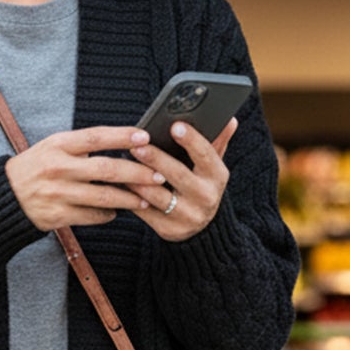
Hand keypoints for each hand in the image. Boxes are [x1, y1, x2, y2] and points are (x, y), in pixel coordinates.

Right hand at [4, 123, 200, 232]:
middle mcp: (58, 168)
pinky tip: (117, 211)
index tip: (145, 137)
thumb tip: (124, 144)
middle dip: (136, 173)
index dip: (122, 136)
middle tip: (157, 175)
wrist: (6, 196)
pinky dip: (108, 214)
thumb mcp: (52, 146)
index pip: (96, 137)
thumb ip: (83, 145)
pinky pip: (92, 216)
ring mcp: (59, 193)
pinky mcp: (58, 216)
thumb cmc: (36, 167)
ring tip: (145, 199)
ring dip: (129, 199)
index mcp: (58, 145)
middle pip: (106, 169)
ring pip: (104, 197)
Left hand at [128, 116, 239, 240]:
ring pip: (158, 196)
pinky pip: (145, 212)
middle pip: (178, 175)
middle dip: (156, 159)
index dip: (191, 140)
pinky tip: (119, 183)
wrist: (201, 230)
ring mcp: (187, 216)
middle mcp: (205, 198)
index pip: (207, 155)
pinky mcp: (168, 229)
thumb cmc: (201, 186)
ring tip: (122, 163)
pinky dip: (131, 197)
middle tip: (137, 145)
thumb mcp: (212, 167)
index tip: (175, 125)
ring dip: (138, 179)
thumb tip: (230, 120)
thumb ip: (217, 142)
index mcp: (217, 177)